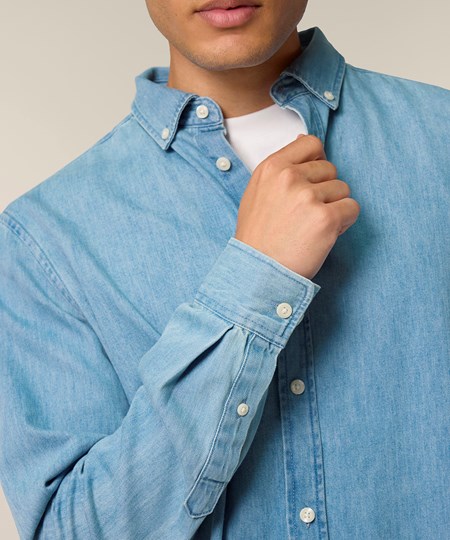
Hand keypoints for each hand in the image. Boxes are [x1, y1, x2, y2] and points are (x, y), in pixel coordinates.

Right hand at [234, 134, 359, 279]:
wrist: (257, 272)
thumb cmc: (258, 237)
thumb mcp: (258, 192)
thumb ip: (281, 168)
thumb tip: (304, 141)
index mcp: (271, 167)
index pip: (311, 143)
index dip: (317, 161)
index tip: (312, 180)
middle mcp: (289, 177)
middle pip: (330, 169)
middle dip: (324, 191)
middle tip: (306, 215)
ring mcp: (308, 197)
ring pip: (343, 190)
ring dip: (334, 208)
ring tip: (312, 227)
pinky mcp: (326, 219)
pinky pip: (352, 209)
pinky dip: (343, 223)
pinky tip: (323, 235)